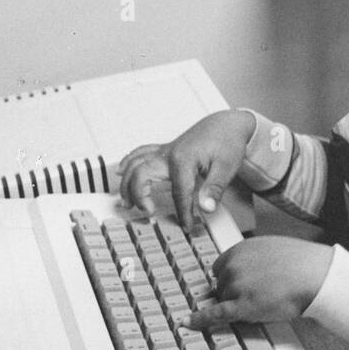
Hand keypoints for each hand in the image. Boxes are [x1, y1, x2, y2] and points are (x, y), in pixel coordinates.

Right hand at [117, 109, 255, 227]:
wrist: (227, 124)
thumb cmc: (227, 141)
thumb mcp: (227, 167)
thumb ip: (215, 188)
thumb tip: (206, 208)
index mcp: (185, 159)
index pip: (179, 193)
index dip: (183, 212)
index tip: (187, 226)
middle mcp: (170, 154)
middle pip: (142, 174)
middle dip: (139, 195)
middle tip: (147, 212)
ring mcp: (165, 150)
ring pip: (135, 164)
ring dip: (127, 183)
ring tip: (127, 202)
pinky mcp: (165, 149)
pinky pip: (140, 153)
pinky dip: (127, 162)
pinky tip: (120, 171)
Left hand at [182, 237, 333, 326]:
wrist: (315, 275)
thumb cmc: (301, 263)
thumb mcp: (273, 249)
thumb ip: (255, 257)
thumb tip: (247, 270)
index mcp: (241, 249)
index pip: (220, 267)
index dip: (229, 279)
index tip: (235, 285)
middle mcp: (233, 265)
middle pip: (221, 285)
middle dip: (234, 292)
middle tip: (261, 293)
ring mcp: (235, 286)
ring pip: (224, 300)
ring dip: (237, 304)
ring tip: (265, 300)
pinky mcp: (240, 306)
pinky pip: (214, 314)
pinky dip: (199, 320)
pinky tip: (186, 323)